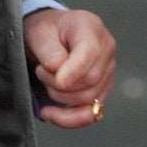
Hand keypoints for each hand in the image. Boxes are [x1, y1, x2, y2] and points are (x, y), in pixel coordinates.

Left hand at [23, 6, 116, 130]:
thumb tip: (57, 68)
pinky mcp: (102, 90)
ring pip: (90, 98)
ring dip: (61, 98)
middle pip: (90, 80)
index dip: (73, 71)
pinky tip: (50, 113)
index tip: (56, 80)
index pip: (90, 53)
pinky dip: (68, 118)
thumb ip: (48, 50)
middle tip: (41, 72)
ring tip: (47, 81)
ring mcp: (107, 72)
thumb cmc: (46, 31)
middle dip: (59, 84)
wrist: (51, 36)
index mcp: (91, 28)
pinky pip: (90, 113)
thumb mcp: (39, 32)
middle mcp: (106, 50)